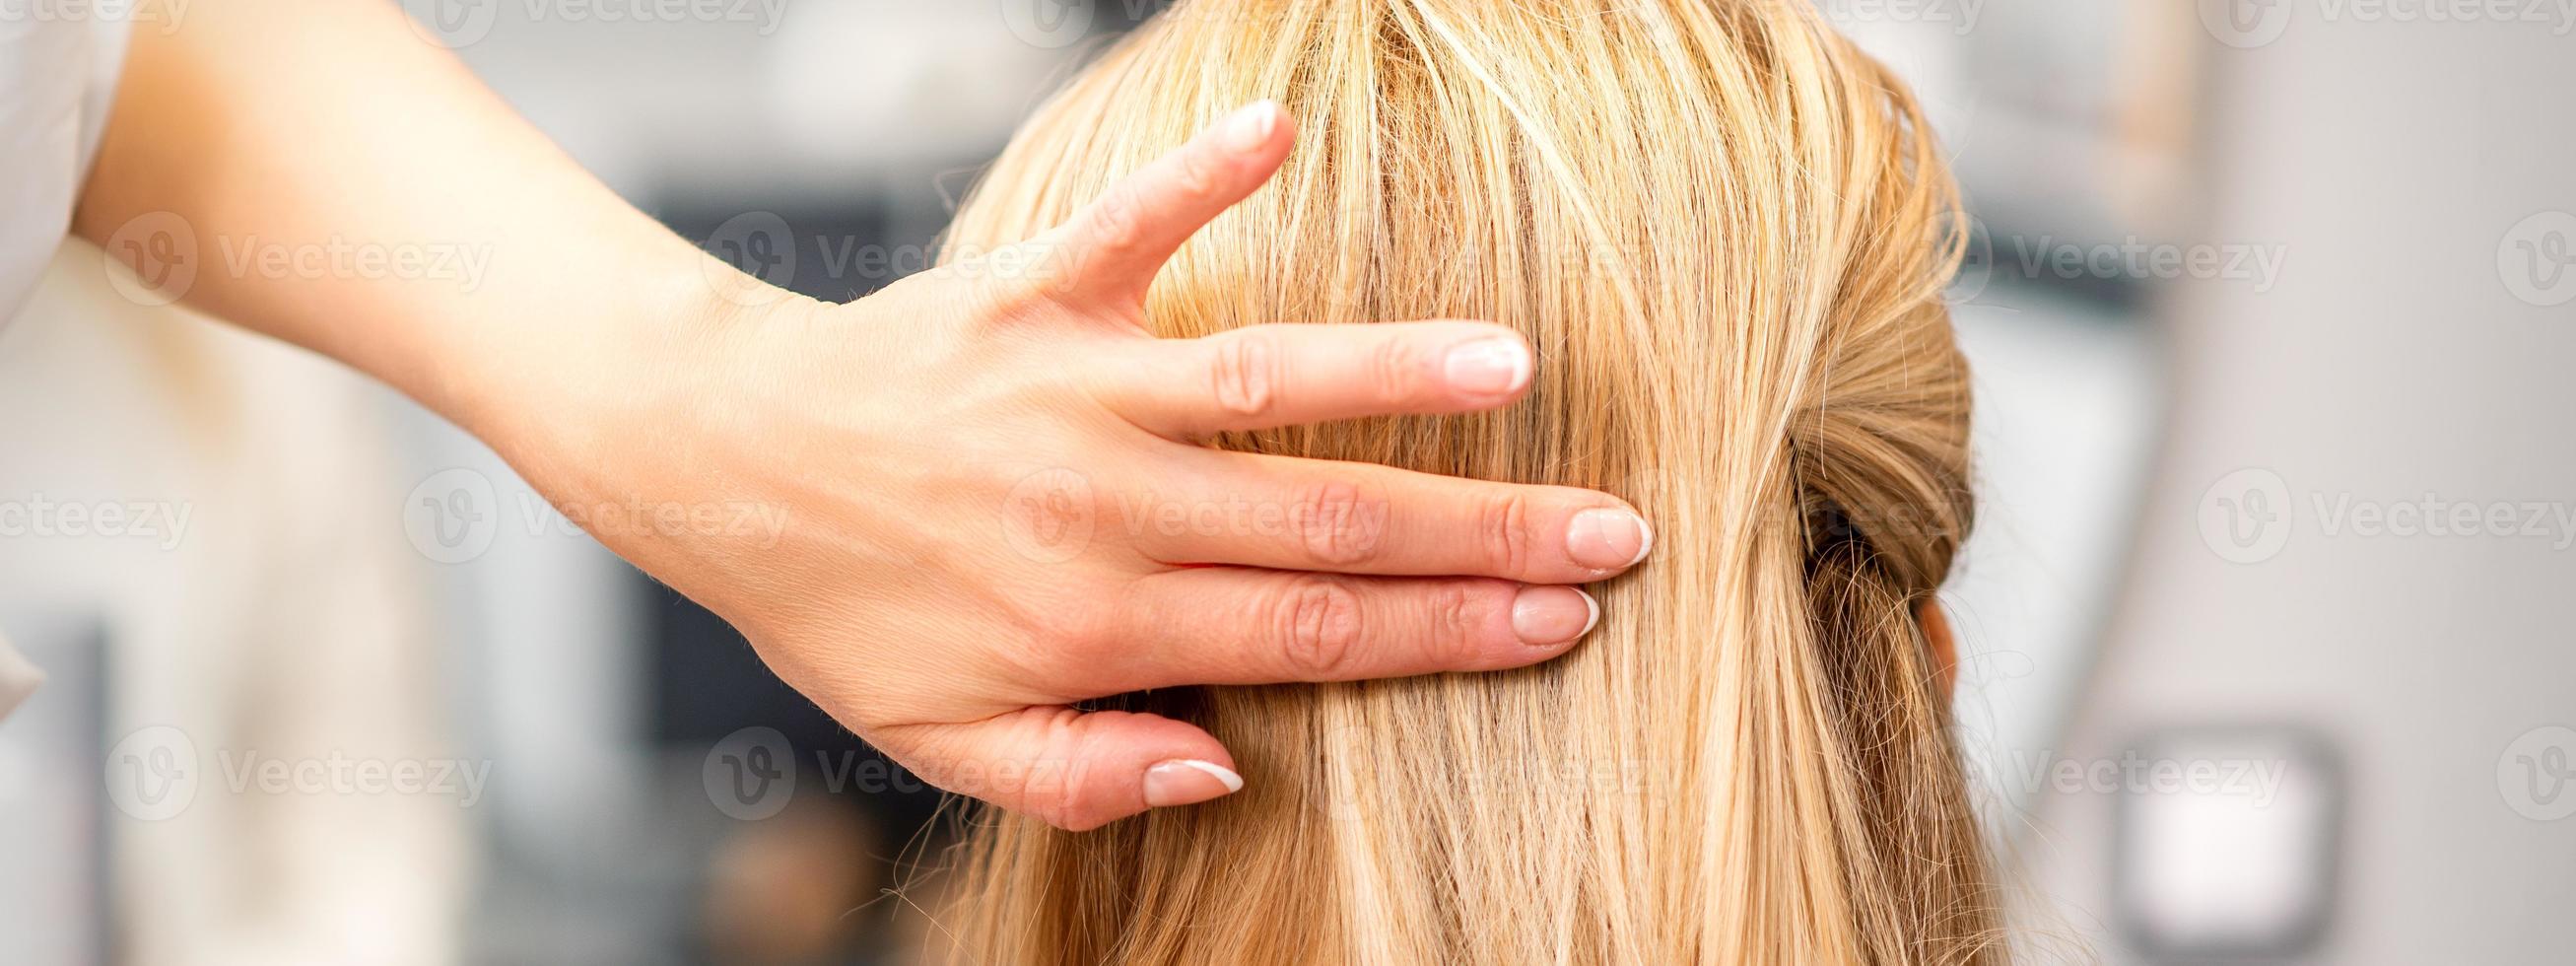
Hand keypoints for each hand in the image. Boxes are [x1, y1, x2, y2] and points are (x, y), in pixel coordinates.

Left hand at [504, 103, 1653, 829]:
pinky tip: (1282, 129)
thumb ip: (1087, 775)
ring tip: (1519, 367)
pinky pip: (1128, 228)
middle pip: (1331, 519)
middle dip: (1486, 532)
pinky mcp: (1031, 292)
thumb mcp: (946, 741)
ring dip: (1397, 370)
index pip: (1315, 629)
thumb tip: (1232, 760)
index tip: (1564, 624)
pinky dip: (1201, 177)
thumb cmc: (843, 608)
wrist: (718, 466)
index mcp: (1096, 624)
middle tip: (1616, 527)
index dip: (1452, 632)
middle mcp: (1104, 506)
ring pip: (1265, 383)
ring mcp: (1074, 390)